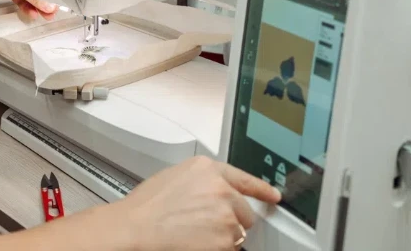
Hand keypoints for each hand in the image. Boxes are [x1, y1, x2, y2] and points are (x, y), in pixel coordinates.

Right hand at [102, 156, 281, 250]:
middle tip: (205, 225)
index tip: (273, 196)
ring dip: (223, 236)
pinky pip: (230, 247)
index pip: (243, 178)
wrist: (136, 227)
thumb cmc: (146, 207)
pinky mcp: (226, 237)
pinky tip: (197, 243)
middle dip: (231, 219)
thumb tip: (210, 192)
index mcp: (206, 168)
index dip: (261, 189)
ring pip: (238, 231)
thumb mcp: (173, 178)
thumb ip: (199, 182)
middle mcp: (220, 188)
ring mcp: (226, 213)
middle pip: (243, 210)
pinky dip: (217, 247)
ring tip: (195, 234)